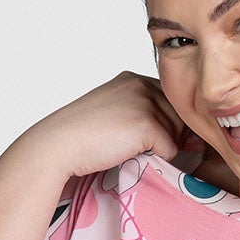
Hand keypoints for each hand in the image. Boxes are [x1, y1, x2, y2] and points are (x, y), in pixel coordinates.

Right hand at [30, 71, 193, 180]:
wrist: (59, 144)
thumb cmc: (82, 136)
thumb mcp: (115, 111)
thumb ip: (141, 111)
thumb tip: (180, 133)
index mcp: (134, 79)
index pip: (170, 101)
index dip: (167, 124)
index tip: (149, 139)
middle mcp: (142, 85)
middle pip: (179, 116)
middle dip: (170, 136)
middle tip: (143, 149)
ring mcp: (145, 102)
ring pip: (178, 134)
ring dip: (162, 148)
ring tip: (134, 151)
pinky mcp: (146, 124)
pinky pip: (171, 150)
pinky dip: (158, 160)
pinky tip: (133, 157)